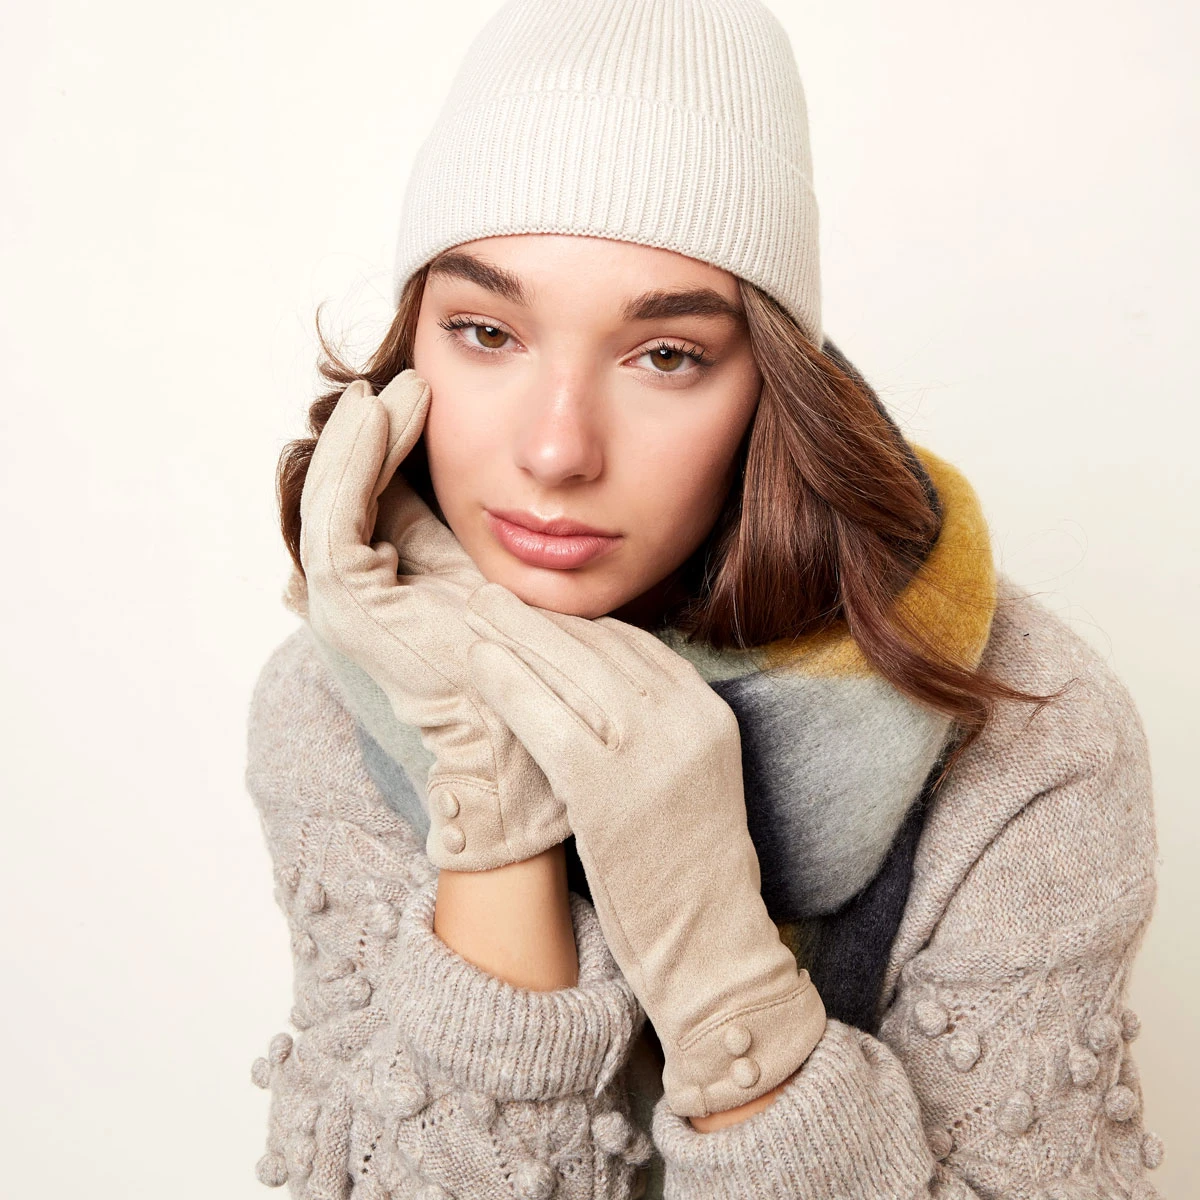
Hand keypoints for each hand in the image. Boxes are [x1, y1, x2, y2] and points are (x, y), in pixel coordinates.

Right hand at [298, 371, 570, 870]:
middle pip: (345, 492)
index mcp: (384, 589)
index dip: (390, 445)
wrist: (535, 714)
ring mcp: (343, 600)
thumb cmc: (525, 648)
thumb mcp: (483, 568)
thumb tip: (456, 470)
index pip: (372, 499)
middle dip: (370, 433)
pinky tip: (383, 413)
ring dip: (360, 435)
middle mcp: (353, 596)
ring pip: (333, 494)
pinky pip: (339, 508)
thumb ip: (451, 529)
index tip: (423, 394)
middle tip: (404, 380)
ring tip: (394, 387)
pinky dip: (355, 457)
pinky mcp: (347, 598)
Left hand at [460, 581, 826, 1118]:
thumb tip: (590, 684)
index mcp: (708, 713)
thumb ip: (655, 725)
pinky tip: (478, 663)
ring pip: (570, 673)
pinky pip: (548, 721)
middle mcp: (686, 721)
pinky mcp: (610, 791)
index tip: (535, 611)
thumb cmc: (687, 866)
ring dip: (515, 636)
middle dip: (538, 618)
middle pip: (598, 648)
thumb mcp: (691, 776)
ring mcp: (651, 754)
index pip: (633, 645)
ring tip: (474, 611)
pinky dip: (510, 686)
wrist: (713, 943)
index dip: (576, 623)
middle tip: (491, 592)